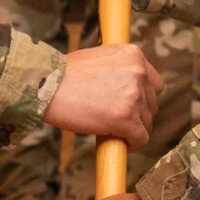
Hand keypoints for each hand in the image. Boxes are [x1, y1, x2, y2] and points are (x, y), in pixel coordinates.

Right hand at [45, 44, 161, 147]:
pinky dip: (133, 144)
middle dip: (138, 114)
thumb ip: (119, 70)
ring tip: (113, 131)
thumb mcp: (99, 59)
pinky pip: (141, 138)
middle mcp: (138, 72)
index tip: (131, 106)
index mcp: (133, 55)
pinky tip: (122, 144)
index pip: (153, 82)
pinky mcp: (126, 118)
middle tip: (118, 121)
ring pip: (147, 122)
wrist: (46, 85)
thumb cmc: (63, 74)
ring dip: (133, 129)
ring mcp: (134, 96)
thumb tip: (128, 90)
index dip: (143, 97)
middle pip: (152, 103)